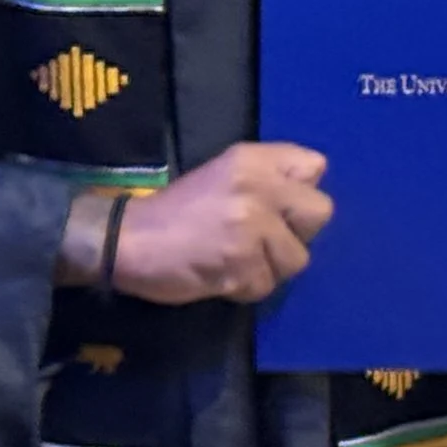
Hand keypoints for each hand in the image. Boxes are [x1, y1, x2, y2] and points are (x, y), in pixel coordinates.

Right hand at [111, 142, 333, 303]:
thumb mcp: (225, 174)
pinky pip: (267, 285)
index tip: (278, 206)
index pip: (315, 166)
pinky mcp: (240, 264)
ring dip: (270, 267)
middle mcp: (257, 186)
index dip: (301, 192)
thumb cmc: (179, 210)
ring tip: (237, 259)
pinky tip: (222, 274)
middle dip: (296, 233)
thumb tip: (306, 200)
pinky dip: (247, 288)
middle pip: (319, 212)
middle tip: (264, 239)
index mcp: (253, 159)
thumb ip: (267, 178)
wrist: (128, 239)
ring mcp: (250, 226)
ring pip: (297, 258)